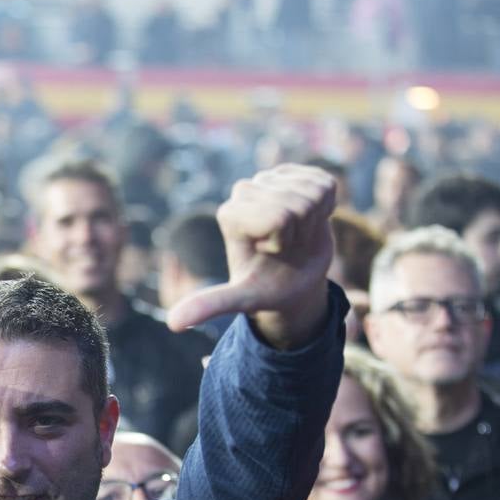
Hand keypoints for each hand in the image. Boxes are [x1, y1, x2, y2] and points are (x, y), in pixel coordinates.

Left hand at [167, 164, 335, 349]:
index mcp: (229, 213)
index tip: (270, 251)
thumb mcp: (240, 299)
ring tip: (296, 234)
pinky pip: (326, 184)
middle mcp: (246, 190)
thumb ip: (210, 304)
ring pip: (313, 192)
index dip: (282, 240)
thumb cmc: (266, 289)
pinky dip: (327, 207)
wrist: (294, 280)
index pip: (278, 217)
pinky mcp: (297, 174)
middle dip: (299, 231)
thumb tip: (172, 324)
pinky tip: (310, 219)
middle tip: (286, 246)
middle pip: (296, 204)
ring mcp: (272, 179)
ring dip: (313, 220)